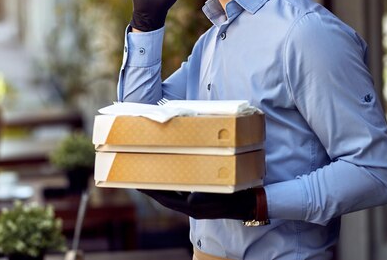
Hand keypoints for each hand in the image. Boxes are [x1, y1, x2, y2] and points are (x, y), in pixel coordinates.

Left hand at [139, 188, 260, 219]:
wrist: (247, 203)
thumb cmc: (233, 195)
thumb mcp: (217, 192)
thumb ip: (202, 193)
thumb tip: (189, 193)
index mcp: (193, 207)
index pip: (167, 200)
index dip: (152, 193)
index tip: (139, 185)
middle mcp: (192, 208)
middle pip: (167, 198)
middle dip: (153, 190)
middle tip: (139, 179)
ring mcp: (196, 206)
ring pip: (174, 197)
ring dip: (163, 188)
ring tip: (151, 177)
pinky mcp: (200, 203)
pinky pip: (183, 195)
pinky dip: (175, 188)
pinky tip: (171, 179)